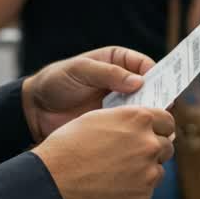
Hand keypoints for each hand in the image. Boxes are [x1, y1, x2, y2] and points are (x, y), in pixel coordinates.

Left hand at [22, 46, 154, 141]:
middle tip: (164, 109)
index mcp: (117, 61)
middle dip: (159, 97)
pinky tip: (141, 137)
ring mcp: (119, 104)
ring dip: (150, 116)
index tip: (163, 87)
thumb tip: (139, 81)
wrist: (35, 110)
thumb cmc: (56, 82)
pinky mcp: (114, 124)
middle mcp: (122, 82)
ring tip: (154, 126)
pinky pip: (132, 126)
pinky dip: (138, 131)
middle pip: (151, 88)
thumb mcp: (79, 70)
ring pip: (145, 109)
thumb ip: (107, 73)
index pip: (145, 65)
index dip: (157, 75)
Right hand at [33, 106, 174, 198]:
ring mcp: (148, 173)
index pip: (167, 120)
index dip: (159, 126)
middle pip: (166, 146)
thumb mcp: (98, 118)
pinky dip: (133, 189)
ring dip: (143, 170)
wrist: (53, 181)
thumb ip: (128, 119)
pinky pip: (145, 191)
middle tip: (129, 154)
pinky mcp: (142, 197)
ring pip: (157, 170)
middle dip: (152, 149)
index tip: (153, 132)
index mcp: (138, 119)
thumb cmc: (68, 147)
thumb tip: (146, 125)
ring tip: (115, 172)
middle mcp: (148, 144)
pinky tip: (111, 186)